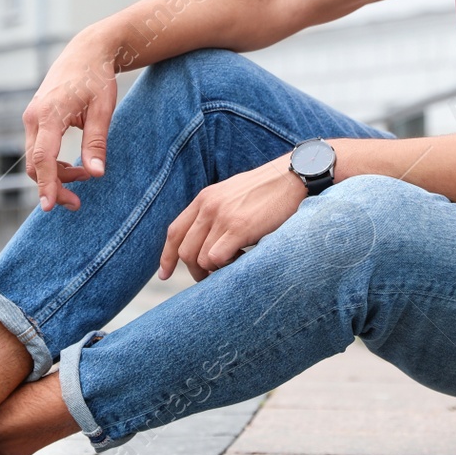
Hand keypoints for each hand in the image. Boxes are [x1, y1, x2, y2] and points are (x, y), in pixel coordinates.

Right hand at [21, 33, 118, 211]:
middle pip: (35, 164)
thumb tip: (96, 174)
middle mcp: (34, 117)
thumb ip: (97, 142)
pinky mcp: (36, 120)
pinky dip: (52, 164)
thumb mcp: (103, 109)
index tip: (50, 206)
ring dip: (55, 176)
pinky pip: (38, 150)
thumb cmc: (96, 78)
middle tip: (77, 203)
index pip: (43, 157)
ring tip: (83, 178)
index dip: (46, 184)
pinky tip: (73, 167)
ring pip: (36, 159)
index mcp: (50, 113)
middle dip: (53, 187)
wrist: (86, 52)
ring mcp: (32, 118)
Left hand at [159, 155, 308, 281]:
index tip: (164, 274)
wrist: (291, 177)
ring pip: (200, 258)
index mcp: (204, 198)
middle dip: (194, 270)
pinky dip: (225, 266)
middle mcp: (208, 206)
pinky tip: (242, 259)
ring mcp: (221, 216)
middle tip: (210, 277)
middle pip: (184, 250)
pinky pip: (216, 258)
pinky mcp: (238, 227)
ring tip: (234, 262)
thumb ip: (216, 213)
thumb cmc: (268, 191)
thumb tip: (206, 242)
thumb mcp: (232, 195)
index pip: (175, 231)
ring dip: (214, 269)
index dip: (166, 256)